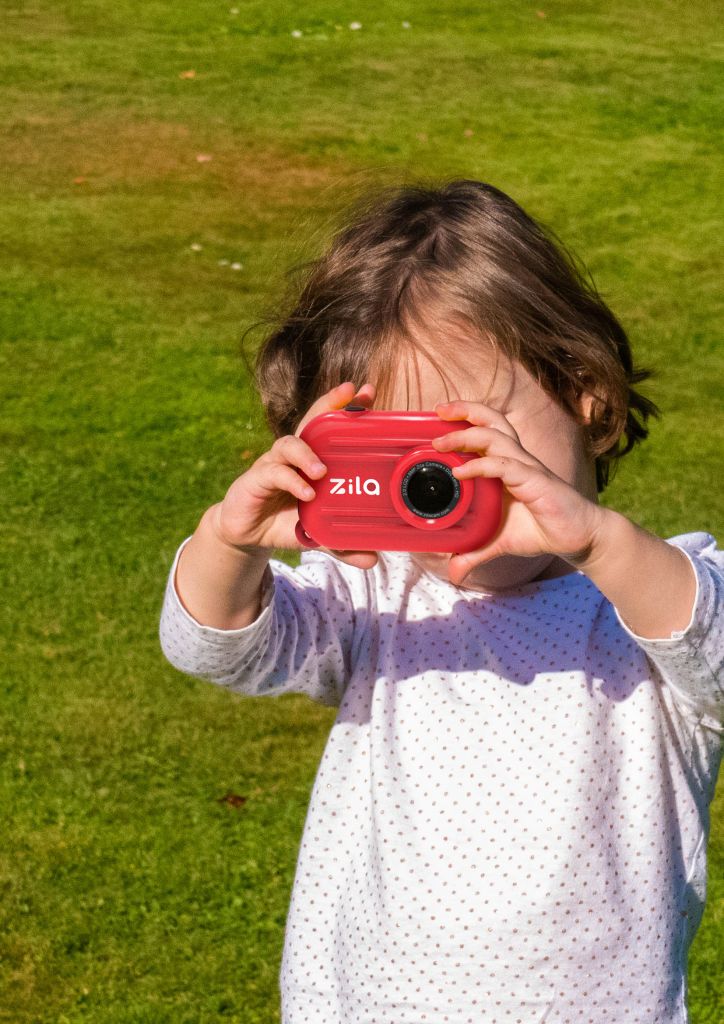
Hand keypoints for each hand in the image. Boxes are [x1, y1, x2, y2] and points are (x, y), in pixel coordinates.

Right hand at [212, 381, 378, 570]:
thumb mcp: (317, 533)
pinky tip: (305, 493)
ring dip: (306, 454)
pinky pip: (273, 474)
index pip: (328, 426)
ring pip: (288, 444)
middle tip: (351, 396)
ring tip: (322, 471)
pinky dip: (290, 481)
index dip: (344, 407)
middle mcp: (292, 456)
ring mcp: (272, 465)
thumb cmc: (285, 522)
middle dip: (329, 405)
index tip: (366, 392)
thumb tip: (372, 559)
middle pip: (310, 421)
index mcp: (310, 460)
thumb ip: (342, 544)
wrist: (247, 535)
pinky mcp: (254, 480)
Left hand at [431, 400, 603, 584]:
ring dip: (465, 436)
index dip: (464, 418)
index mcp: (507, 465)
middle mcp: (516, 459)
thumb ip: (474, 552)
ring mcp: (527, 468)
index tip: (437, 419)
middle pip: (491, 420)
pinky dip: (480, 466)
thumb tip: (454, 572)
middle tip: (438, 411)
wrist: (579, 539)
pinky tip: (461, 473)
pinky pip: (504, 466)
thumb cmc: (541, 530)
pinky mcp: (536, 481)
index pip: (486, 429)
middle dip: (464, 411)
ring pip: (495, 437)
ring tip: (439, 443)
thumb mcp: (499, 543)